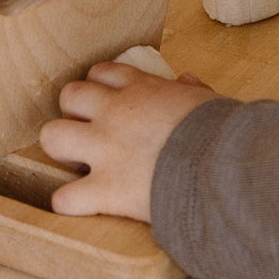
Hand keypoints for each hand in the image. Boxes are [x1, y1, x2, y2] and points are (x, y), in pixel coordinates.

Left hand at [41, 63, 215, 220]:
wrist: (225, 167)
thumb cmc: (225, 134)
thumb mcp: (211, 103)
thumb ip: (193, 91)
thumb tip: (187, 81)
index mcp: (142, 89)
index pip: (103, 73)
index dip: (100, 87)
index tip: (107, 101)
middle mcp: (116, 113)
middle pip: (70, 95)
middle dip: (74, 112)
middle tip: (89, 130)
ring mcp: (105, 150)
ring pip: (53, 136)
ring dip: (62, 148)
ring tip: (78, 162)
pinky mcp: (106, 188)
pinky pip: (66, 197)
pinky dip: (70, 203)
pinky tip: (81, 205)